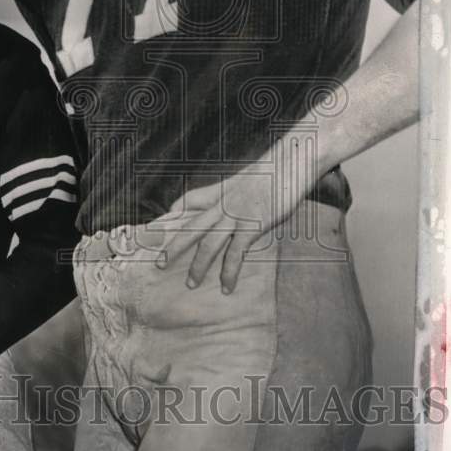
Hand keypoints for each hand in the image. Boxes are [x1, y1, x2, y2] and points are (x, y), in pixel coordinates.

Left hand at [146, 157, 301, 294]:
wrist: (291, 162)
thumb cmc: (278, 168)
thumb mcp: (253, 176)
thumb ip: (243, 191)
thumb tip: (246, 202)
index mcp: (222, 190)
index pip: (190, 199)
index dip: (175, 210)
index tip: (164, 221)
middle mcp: (223, 203)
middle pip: (191, 226)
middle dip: (174, 246)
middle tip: (158, 263)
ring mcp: (235, 215)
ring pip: (208, 244)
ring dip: (198, 266)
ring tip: (190, 284)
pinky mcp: (251, 226)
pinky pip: (236, 254)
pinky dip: (229, 273)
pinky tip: (226, 288)